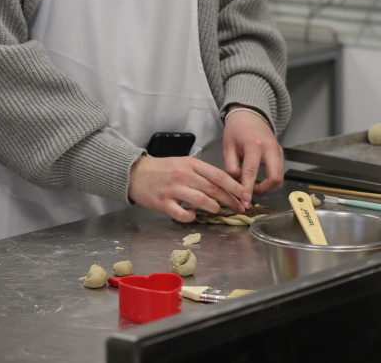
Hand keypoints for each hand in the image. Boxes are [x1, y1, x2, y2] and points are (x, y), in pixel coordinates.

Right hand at [128, 155, 245, 222]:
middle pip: (214, 189)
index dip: (235, 187)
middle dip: (230, 200)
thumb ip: (200, 173)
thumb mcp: (182, 164)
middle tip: (239, 207)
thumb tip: (223, 186)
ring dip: (214, 208)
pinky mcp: (163, 203)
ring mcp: (173, 189)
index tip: (245, 195)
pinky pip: (182, 213)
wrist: (135, 173)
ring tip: (217, 211)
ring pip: (202, 200)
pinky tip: (192, 215)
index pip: (218, 175)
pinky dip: (191, 216)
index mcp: (190, 164)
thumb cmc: (161, 169)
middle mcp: (183, 175)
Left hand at [222, 107, 283, 205]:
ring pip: (280, 177)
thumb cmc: (236, 129)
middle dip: (264, 190)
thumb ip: (231, 166)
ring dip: (267, 186)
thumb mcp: (228, 146)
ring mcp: (278, 150)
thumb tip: (236, 183)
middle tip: (250, 192)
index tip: (244, 202)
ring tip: (251, 183)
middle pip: (275, 178)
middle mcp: (270, 148)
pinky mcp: (280, 153)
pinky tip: (257, 177)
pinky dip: (269, 179)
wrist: (249, 115)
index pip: (251, 173)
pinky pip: (279, 172)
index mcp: (254, 145)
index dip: (248, 190)